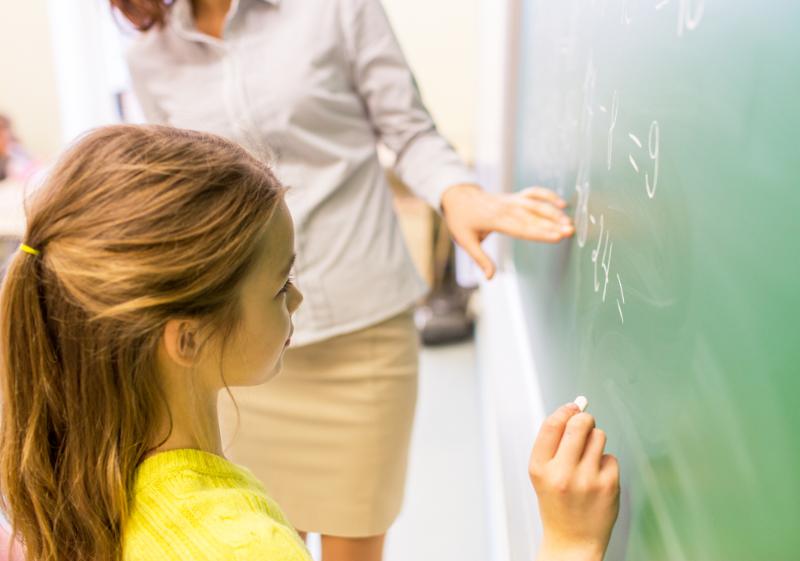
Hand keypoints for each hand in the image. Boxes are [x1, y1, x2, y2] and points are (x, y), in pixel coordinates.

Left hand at [440, 184, 574, 279]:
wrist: (457, 196)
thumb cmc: (461, 221)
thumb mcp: (465, 241)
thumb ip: (480, 259)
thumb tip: (490, 278)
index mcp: (495, 219)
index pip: (522, 228)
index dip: (540, 233)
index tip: (557, 237)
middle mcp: (507, 208)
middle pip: (533, 217)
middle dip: (553, 224)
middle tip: (570, 231)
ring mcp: (512, 200)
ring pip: (536, 204)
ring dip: (554, 212)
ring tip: (570, 222)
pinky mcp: (514, 196)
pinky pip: (534, 192)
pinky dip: (548, 195)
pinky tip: (562, 203)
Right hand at [529, 404, 619, 560]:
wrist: (573, 540)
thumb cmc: (557, 503)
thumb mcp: (542, 473)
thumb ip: (553, 442)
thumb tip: (574, 407)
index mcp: (540, 468)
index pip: (552, 425)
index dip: (564, 410)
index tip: (572, 407)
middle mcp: (561, 473)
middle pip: (578, 424)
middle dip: (584, 419)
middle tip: (585, 425)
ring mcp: (586, 479)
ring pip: (599, 436)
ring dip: (595, 441)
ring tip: (588, 458)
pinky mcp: (608, 485)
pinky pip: (611, 456)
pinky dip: (605, 463)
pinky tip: (597, 478)